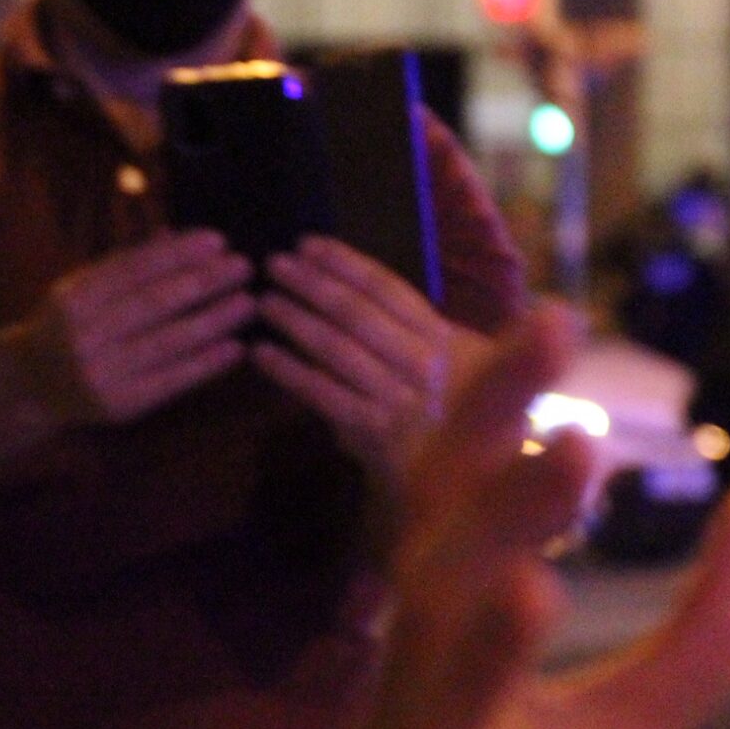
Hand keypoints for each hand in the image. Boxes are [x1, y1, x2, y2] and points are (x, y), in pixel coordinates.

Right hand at [24, 231, 254, 425]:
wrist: (32, 385)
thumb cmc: (68, 326)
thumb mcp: (82, 289)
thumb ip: (123, 265)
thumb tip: (173, 236)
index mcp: (73, 299)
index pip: (133, 269)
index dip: (177, 254)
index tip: (218, 240)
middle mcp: (83, 336)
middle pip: (153, 303)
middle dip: (203, 282)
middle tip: (243, 266)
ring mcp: (100, 373)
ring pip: (167, 342)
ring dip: (213, 321)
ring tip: (248, 302)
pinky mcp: (119, 406)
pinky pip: (171, 382)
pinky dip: (206, 364)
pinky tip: (235, 348)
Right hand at [250, 305, 729, 728]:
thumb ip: (698, 632)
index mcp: (430, 652)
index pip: (449, 510)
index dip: (490, 420)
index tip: (550, 319)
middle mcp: (397, 713)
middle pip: (427, 595)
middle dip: (486, 519)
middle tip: (564, 446)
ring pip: (418, 728)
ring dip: (467, 659)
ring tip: (527, 589)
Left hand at [253, 237, 474, 479]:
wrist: (468, 484)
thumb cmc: (462, 418)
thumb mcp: (457, 364)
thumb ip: (415, 329)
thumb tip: (353, 286)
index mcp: (445, 338)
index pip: (388, 289)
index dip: (345, 263)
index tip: (308, 244)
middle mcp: (423, 362)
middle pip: (357, 312)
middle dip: (312, 283)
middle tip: (273, 263)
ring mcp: (398, 397)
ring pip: (336, 348)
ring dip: (295, 320)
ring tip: (264, 300)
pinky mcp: (372, 430)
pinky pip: (322, 392)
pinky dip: (289, 370)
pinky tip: (261, 353)